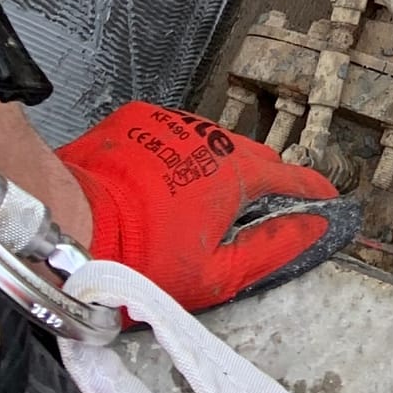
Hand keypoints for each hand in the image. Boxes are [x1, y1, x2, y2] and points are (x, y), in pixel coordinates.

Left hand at [59, 103, 358, 311]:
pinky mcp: (140, 118)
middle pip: (253, 158)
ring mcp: (175, 123)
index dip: (313, 192)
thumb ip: (270, 249)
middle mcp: (213, 138)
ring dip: (213, 170)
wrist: (66, 221)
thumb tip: (311, 230)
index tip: (326, 200)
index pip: (292, 178)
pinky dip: (176, 158)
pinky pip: (173, 136)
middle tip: (249, 217)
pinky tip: (156, 188)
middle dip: (260, 184)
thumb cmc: (137, 256)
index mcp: (237, 174)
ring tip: (191, 207)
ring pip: (211, 146)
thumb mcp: (213, 274)